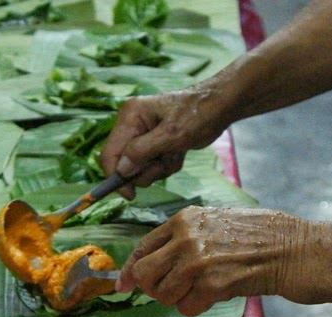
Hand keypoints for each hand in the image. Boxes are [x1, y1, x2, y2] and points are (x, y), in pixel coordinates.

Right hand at [101, 82, 235, 198]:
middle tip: (164, 163)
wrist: (221, 107)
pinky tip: (178, 153)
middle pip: (124, 164)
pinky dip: (167, 165)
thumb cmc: (199, 114)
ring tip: (175, 153)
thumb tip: (121, 170)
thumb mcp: (171, 134)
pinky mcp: (154, 144)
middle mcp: (132, 125)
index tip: (130, 194)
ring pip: (140, 168)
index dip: (116, 176)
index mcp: (130, 116)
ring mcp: (143, 135)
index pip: (110, 153)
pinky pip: (153, 166)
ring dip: (159, 168)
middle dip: (146, 170)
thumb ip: (143, 152)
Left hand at [117, 206, 306, 315]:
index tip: (122, 286)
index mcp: (185, 219)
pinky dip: (196, 307)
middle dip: (152, 288)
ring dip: (177, 299)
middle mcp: (186, 237)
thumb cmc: (261, 236)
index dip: (129, 270)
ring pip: (163, 294)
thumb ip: (185, 237)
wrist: (293, 250)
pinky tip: (214, 296)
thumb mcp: (216, 222)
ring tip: (199, 291)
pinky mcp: (211, 284)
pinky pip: (186, 307)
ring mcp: (197, 261)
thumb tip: (156, 262)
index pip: (143, 247)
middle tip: (169, 292)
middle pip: (144, 273)